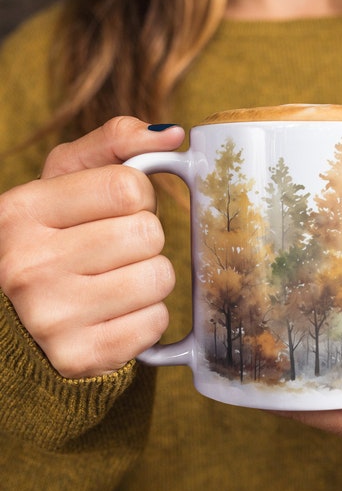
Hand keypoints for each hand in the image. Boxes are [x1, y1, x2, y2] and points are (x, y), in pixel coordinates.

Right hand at [0, 117, 184, 377]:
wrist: (19, 320)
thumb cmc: (51, 240)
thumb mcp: (62, 183)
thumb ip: (112, 145)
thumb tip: (173, 134)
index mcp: (21, 211)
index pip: (129, 187)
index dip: (136, 197)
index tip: (116, 210)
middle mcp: (28, 264)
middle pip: (148, 233)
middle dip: (143, 239)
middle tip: (112, 251)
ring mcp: (51, 317)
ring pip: (158, 277)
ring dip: (149, 278)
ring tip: (114, 282)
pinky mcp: (79, 356)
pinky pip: (155, 322)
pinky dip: (146, 317)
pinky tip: (114, 314)